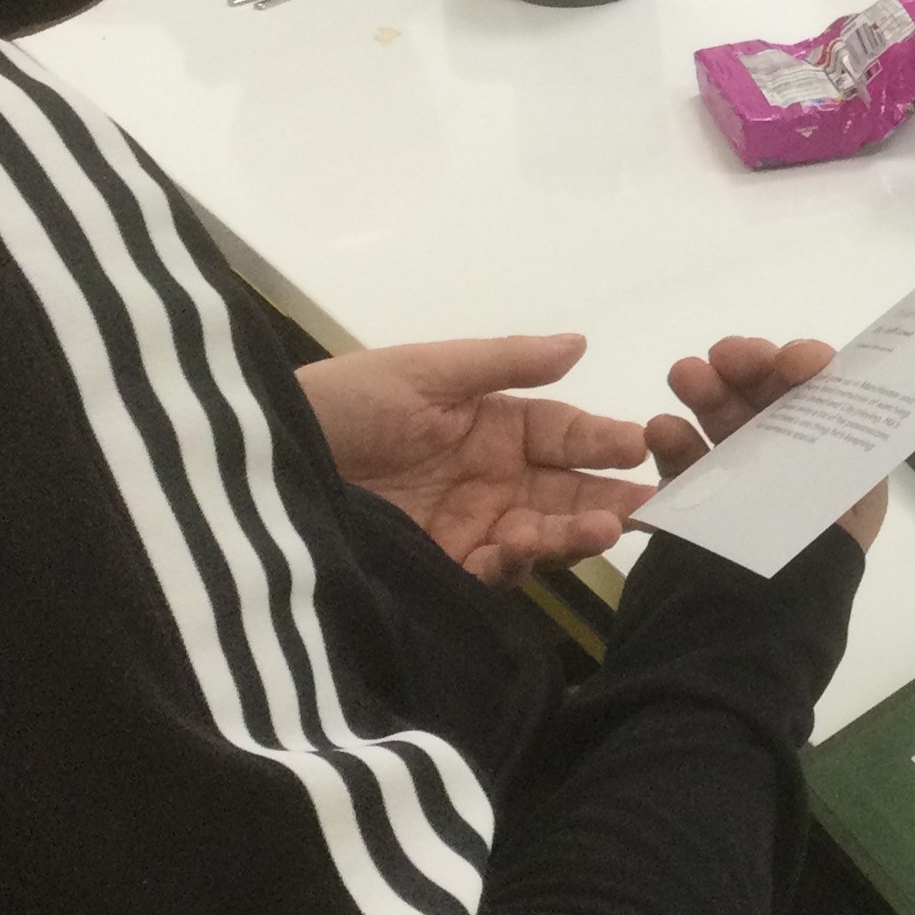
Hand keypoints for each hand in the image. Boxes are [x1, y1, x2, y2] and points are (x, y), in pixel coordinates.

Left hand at [298, 335, 653, 587]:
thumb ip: (506, 362)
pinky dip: (517, 563)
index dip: (603, 440)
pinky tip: (525, 546)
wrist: (265, 465)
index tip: (642, 446)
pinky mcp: (442, 568)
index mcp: (495, 425)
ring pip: (543, 535)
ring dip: (575, 534)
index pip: (565, 433)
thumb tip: (581, 342)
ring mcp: (471, 526)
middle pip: (567, 491)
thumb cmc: (345, 404)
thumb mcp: (426, 371)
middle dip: (608, 499)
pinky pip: (495, 572)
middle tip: (649, 507)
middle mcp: (494, 479)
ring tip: (602, 530)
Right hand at [645, 336, 888, 551]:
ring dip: (705, 388)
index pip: (821, 393)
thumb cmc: (818, 559)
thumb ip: (849, 439)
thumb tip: (837, 383)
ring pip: (721, 416)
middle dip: (747, 366)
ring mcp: (739, 476)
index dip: (807, 366)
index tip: (794, 362)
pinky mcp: (694, 499)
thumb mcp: (856, 497)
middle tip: (725, 355)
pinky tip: (662, 427)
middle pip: (767, 395)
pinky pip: (682, 459)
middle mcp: (789, 457)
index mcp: (834, 454)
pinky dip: (670, 438)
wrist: (761, 627)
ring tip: (684, 374)